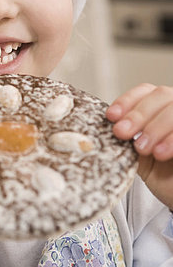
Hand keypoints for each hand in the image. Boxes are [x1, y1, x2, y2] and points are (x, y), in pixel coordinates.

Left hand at [106, 83, 172, 209]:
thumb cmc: (161, 174)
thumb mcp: (137, 155)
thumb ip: (126, 138)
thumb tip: (100, 128)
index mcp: (161, 107)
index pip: (145, 92)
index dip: (127, 101)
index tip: (111, 116)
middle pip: (160, 95)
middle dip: (137, 114)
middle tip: (121, 133)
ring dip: (155, 127)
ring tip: (142, 148)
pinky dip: (172, 139)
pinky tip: (160, 153)